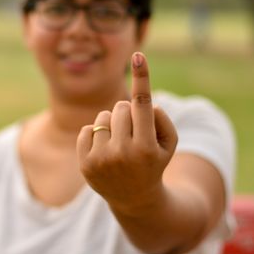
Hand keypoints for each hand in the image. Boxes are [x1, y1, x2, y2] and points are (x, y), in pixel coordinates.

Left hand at [76, 52, 177, 213]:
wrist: (135, 199)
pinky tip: (104, 151)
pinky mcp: (85, 164)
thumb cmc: (153, 162)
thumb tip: (143, 102)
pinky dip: (95, 135)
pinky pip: (86, 129)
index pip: (143, 104)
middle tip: (132, 133)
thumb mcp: (169, 143)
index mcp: (146, 147)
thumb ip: (161, 118)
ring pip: (102, 117)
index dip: (142, 77)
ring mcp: (102, 160)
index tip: (138, 55)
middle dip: (127, 114)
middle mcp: (123, 154)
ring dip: (110, 123)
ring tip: (118, 142)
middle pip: (120, 108)